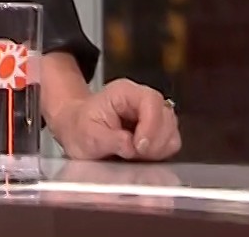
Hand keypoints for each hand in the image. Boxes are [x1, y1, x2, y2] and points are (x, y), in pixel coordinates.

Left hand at [46, 79, 178, 161]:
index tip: (139, 145)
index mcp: (124, 92)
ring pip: (171, 131)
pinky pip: (170, 142)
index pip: (151, 101)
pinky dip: (160, 153)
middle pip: (166, 116)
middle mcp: (142, 99)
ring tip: (136, 155)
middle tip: (136, 154)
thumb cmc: (80, 128)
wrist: (76, 132)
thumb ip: (111, 140)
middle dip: (155, 141)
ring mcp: (152, 114)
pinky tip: (142, 156)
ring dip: (158, 148)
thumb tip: (131, 147)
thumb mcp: (87, 135)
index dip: (151, 125)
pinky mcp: (158, 130)